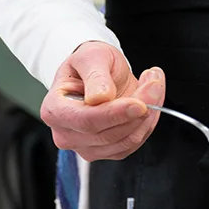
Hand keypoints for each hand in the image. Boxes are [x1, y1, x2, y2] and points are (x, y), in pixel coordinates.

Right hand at [40, 41, 165, 160]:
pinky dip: (147, 124)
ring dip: (147, 116)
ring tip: (151, 87)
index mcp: (54, 110)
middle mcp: (66, 134)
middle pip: (108, 134)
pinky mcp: (107, 151)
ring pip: (125, 141)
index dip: (115, 114)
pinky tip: (148, 103)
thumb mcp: (91, 57)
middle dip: (138, 110)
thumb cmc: (89, 65)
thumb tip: (100, 97)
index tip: (139, 103)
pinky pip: (133, 144)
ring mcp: (86, 146)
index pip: (86, 120)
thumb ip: (95, 76)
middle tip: (153, 83)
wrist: (98, 74)